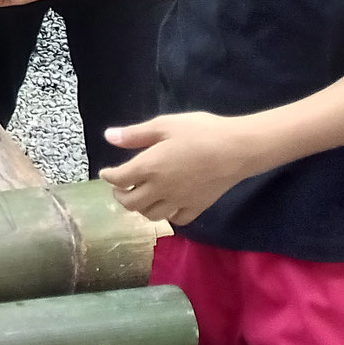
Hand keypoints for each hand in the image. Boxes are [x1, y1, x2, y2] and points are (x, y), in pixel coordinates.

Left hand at [101, 111, 254, 225]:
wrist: (238, 149)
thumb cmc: (201, 132)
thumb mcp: (165, 125)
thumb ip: (135, 134)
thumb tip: (108, 137)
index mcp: (148, 167)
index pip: (119, 179)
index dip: (109, 176)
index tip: (106, 173)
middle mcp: (160, 189)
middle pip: (131, 203)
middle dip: (120, 196)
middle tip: (120, 188)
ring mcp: (179, 201)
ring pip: (151, 215)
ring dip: (140, 208)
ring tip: (141, 196)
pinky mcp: (197, 207)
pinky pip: (176, 220)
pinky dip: (167, 216)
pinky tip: (168, 205)